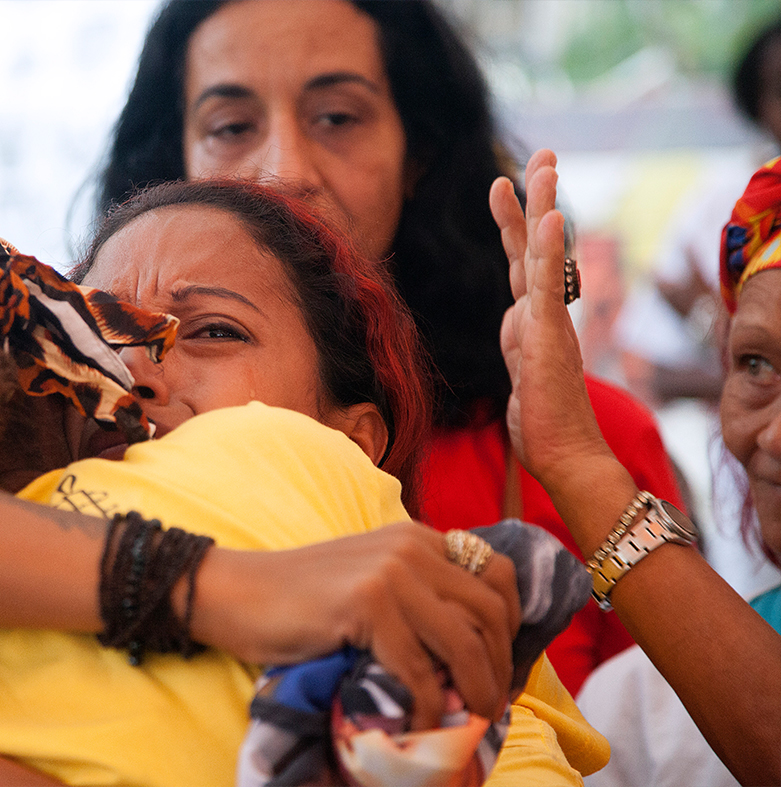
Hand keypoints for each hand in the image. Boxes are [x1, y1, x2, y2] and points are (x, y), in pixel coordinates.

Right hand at [195, 522, 520, 729]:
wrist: (237, 593)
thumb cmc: (301, 599)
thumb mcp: (372, 582)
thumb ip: (418, 595)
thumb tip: (473, 649)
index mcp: (417, 536)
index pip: (497, 576)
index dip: (511, 626)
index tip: (499, 666)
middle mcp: (411, 546)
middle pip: (490, 611)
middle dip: (499, 666)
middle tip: (489, 703)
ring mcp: (391, 572)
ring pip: (464, 643)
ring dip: (476, 691)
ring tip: (469, 719)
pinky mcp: (367, 604)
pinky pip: (420, 669)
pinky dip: (427, 706)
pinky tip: (418, 723)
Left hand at [490, 150, 612, 487]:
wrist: (564, 456)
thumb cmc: (543, 423)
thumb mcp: (520, 374)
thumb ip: (516, 343)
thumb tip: (515, 323)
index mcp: (531, 321)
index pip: (522, 262)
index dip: (514, 224)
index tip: (506, 185)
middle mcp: (542, 314)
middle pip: (535, 246)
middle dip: (536, 198)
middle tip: (542, 153)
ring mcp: (548, 322)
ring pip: (542, 256)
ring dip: (543, 208)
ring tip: (544, 166)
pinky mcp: (549, 336)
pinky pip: (549, 285)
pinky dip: (550, 250)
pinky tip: (552, 217)